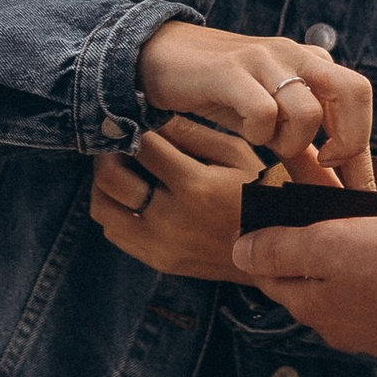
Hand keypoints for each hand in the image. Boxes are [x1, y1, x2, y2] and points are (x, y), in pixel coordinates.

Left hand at [91, 120, 343, 278]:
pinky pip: (114, 232)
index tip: (130, 117)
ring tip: (122, 167)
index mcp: (194, 186)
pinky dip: (114, 210)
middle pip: (108, 178)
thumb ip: (192, 134)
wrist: (275, 253)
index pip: (140, 147)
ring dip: (105, 183)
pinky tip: (133, 195)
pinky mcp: (157, 261)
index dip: (130, 127)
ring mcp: (160, 246)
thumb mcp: (236, 155)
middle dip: (108, 152)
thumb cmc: (259, 193)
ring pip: (102, 208)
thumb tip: (152, 115)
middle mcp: (170, 219)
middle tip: (117, 140)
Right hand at [137, 21, 373, 170]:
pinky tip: (247, 132)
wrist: (158, 56)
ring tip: (268, 143)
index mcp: (311, 61)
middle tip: (322, 162)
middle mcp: (295, 53)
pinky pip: (264, 112)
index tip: (360, 190)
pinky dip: (259, 134)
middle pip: (353, 91)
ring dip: (291, 142)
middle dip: (348, 141)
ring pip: (308, 111)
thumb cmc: (221, 90)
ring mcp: (264, 59)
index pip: (358, 98)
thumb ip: (302, 148)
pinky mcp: (230, 71)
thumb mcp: (270, 118)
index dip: (363, 151)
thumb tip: (333, 188)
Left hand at [231, 211, 376, 359]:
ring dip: (336, 273)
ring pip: (338, 296)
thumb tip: (238, 252)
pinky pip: (371, 305)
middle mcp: (332, 328)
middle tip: (306, 223)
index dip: (261, 246)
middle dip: (299, 259)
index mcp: (308, 306)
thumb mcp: (326, 243)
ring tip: (348, 240)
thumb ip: (279, 249)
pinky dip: (368, 286)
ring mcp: (367, 334)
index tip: (259, 220)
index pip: (267, 276)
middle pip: (302, 287)